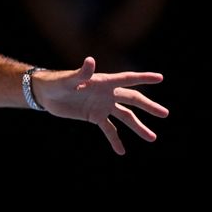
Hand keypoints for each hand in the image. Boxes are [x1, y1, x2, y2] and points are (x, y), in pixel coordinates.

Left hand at [36, 56, 168, 154]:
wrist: (46, 94)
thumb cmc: (57, 82)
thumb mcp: (69, 79)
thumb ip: (82, 73)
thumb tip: (90, 60)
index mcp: (104, 82)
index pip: (127, 79)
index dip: (143, 78)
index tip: (160, 78)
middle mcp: (107, 93)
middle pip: (132, 100)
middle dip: (148, 107)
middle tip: (165, 114)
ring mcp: (103, 105)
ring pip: (125, 117)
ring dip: (138, 127)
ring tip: (152, 138)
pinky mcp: (95, 116)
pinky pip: (109, 129)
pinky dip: (115, 140)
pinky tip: (122, 151)